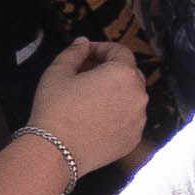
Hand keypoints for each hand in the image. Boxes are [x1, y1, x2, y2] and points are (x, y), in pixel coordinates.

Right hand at [22, 35, 148, 175]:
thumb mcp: (58, 73)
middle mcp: (138, 95)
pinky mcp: (134, 138)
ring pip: (130, 98)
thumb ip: (74, 52)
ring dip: (114, 93)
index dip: (101, 49)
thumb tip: (83, 43)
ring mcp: (139, 119)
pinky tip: (96, 119)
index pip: (120, 51)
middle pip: (129, 74)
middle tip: (85, 74)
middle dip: (109, 69)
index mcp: (123, 74)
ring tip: (88, 98)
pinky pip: (129, 119)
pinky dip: (117, 114)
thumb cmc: (55, 109)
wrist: (55, 152)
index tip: (85, 54)